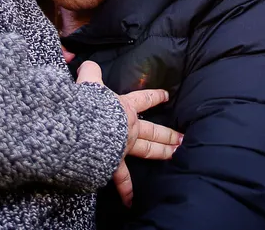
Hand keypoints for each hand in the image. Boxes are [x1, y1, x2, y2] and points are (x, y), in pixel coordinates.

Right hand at [77, 60, 182, 206]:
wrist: (82, 129)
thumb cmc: (87, 105)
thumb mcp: (88, 82)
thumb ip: (90, 72)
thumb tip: (88, 64)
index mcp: (125, 107)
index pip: (145, 99)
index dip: (156, 97)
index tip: (167, 96)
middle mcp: (129, 127)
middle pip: (154, 130)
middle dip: (168, 134)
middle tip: (182, 138)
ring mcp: (124, 146)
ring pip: (148, 150)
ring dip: (161, 153)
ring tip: (174, 155)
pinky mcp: (113, 162)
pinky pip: (121, 178)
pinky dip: (126, 190)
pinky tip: (131, 200)